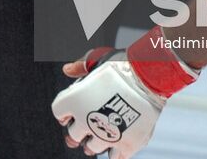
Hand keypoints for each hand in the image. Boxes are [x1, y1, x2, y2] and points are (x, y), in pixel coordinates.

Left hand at [52, 30, 194, 158]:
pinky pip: (115, 157)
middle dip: (77, 132)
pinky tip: (116, 143)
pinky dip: (114, 152)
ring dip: (94, 143)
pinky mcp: (126, 145)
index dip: (64, 112)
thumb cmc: (122, 65)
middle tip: (86, 126)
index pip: (58, 113)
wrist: (148, 76)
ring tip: (101, 135)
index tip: (70, 112)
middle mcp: (86, 121)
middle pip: (72, 136)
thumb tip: (68, 69)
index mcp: (74, 101)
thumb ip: (80, 66)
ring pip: (91, 149)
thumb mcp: (96, 58)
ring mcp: (106, 136)